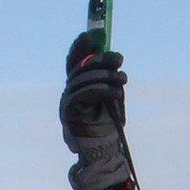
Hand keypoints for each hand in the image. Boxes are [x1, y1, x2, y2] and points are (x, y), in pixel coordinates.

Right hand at [60, 32, 131, 189]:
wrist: (103, 154)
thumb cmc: (108, 127)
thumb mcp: (112, 96)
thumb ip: (109, 77)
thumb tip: (114, 56)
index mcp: (77, 86)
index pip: (75, 60)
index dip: (81, 46)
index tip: (94, 35)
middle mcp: (69, 92)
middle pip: (80, 67)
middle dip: (100, 59)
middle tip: (119, 59)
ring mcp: (67, 102)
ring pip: (83, 79)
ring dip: (106, 76)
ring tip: (123, 80)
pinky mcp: (69, 113)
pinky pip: (83, 94)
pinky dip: (101, 89)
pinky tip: (116, 92)